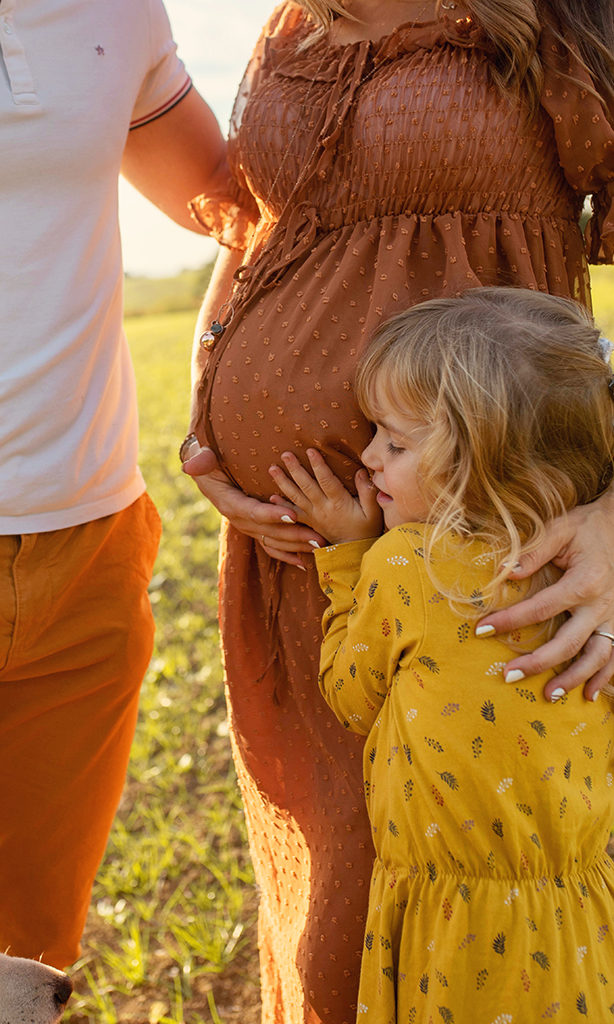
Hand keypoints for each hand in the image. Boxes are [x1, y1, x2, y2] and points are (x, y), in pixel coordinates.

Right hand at [182, 446, 325, 567]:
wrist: (206, 472)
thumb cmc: (208, 459)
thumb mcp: (202, 455)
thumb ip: (200, 459)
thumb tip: (191, 466)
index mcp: (229, 502)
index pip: (252, 511)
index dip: (271, 515)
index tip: (293, 515)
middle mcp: (238, 519)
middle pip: (268, 530)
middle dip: (294, 535)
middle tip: (317, 537)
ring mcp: (247, 527)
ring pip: (274, 540)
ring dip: (297, 545)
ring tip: (319, 546)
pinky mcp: (254, 530)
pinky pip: (271, 546)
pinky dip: (287, 556)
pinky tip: (304, 563)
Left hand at [268, 448, 381, 544]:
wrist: (353, 552)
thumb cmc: (365, 529)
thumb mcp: (373, 512)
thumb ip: (367, 492)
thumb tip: (361, 472)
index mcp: (339, 503)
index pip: (326, 481)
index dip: (318, 465)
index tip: (310, 450)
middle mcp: (322, 508)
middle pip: (306, 486)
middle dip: (295, 469)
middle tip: (285, 454)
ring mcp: (313, 516)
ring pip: (295, 497)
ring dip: (283, 482)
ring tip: (272, 469)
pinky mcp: (309, 522)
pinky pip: (292, 513)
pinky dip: (281, 505)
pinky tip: (271, 497)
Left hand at [475, 491, 613, 700]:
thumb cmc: (587, 528)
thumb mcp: (560, 529)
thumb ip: (534, 551)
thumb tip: (505, 572)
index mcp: (584, 583)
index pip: (540, 609)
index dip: (509, 621)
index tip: (481, 630)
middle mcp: (601, 606)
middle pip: (568, 643)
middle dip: (538, 663)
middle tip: (509, 676)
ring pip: (596, 658)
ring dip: (573, 680)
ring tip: (549, 696)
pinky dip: (604, 678)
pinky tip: (589, 696)